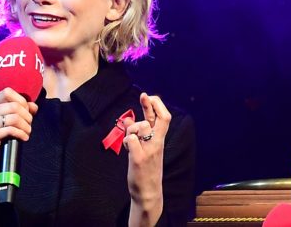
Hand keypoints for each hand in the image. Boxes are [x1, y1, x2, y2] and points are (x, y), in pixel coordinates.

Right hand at [0, 87, 37, 203]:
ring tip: (27, 132)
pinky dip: (21, 133)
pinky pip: (11, 130)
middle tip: (29, 125)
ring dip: (26, 126)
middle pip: (14, 106)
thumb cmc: (5, 137)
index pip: (7, 92)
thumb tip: (34, 106)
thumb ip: (24, 110)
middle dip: (27, 116)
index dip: (21, 100)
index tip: (26, 111)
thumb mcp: (14, 121)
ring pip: (14, 118)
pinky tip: (24, 138)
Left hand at [123, 93, 170, 226]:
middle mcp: (157, 143)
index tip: (149, 96)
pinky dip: (126, 140)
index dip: (157, 105)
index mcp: (159, 140)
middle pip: (161, 118)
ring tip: (129, 140)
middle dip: (151, 104)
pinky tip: (126, 148)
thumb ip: (138, 133)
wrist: (149, 194)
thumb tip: (128, 119)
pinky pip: (131, 140)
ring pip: (140, 127)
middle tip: (144, 95)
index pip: (164, 118)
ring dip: (131, 128)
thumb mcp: (144, 149)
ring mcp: (149, 150)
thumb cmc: (146, 170)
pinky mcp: (139, 159)